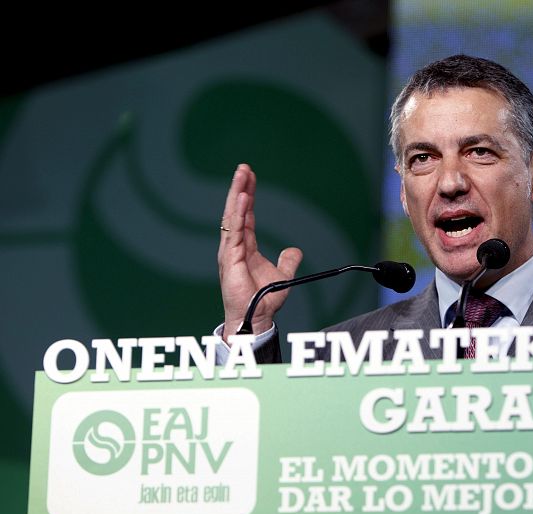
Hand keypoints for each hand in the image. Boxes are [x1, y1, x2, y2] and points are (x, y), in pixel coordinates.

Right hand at [218, 164, 302, 340]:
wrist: (256, 318)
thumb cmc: (263, 301)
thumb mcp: (281, 275)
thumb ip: (288, 261)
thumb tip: (295, 250)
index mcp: (244, 247)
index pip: (246, 215)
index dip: (248, 196)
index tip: (250, 177)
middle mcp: (234, 246)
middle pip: (236, 211)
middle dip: (239, 188)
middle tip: (244, 167)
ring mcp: (230, 251)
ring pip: (232, 216)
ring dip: (237, 194)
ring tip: (241, 175)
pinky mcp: (230, 258)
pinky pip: (234, 231)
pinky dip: (238, 213)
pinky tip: (242, 198)